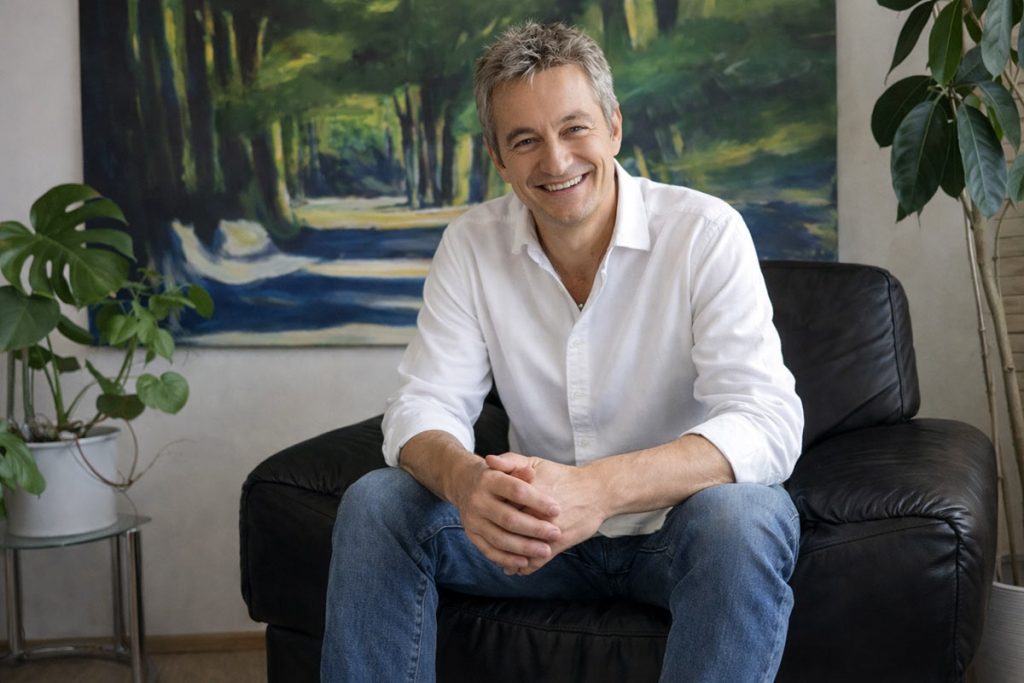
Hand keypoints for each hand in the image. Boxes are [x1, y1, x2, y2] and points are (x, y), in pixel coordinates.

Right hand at [449, 457, 562, 573]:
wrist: (464, 483)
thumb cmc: (496, 475)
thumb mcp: (507, 466)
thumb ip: (519, 468)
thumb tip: (531, 473)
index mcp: (489, 480)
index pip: (516, 491)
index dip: (538, 501)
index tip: (557, 510)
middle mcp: (478, 500)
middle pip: (508, 518)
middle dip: (534, 528)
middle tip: (556, 533)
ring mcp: (473, 520)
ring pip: (499, 538)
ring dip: (524, 547)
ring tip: (545, 551)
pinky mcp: (471, 535)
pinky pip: (489, 551)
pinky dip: (507, 559)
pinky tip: (524, 561)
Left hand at [485, 453, 605, 574]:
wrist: (596, 491)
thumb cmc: (563, 476)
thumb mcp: (535, 462)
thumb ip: (510, 461)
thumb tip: (488, 460)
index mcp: (526, 491)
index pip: (498, 506)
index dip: (488, 513)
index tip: (483, 516)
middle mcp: (535, 512)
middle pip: (506, 529)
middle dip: (494, 536)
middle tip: (485, 538)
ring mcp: (547, 529)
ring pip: (519, 549)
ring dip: (506, 556)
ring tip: (498, 557)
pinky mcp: (558, 543)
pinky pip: (536, 560)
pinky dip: (523, 567)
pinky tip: (515, 568)